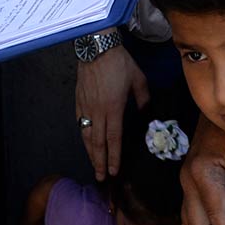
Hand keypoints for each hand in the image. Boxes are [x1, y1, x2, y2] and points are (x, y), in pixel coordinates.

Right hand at [74, 42, 148, 180]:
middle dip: (100, 162)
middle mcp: (98, 111)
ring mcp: (86, 106)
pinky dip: (83, 135)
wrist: (97, 47)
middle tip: (101, 177)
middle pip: (98, 143)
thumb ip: (144, 98)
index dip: (114, 157)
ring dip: (90, 153)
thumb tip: (146, 112)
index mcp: (114, 108)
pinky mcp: (79, 100)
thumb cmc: (119, 62)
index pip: (114, 139)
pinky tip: (85, 141)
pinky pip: (80, 122)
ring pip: (86, 135)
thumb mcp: (139, 79)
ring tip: (94, 165)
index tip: (114, 171)